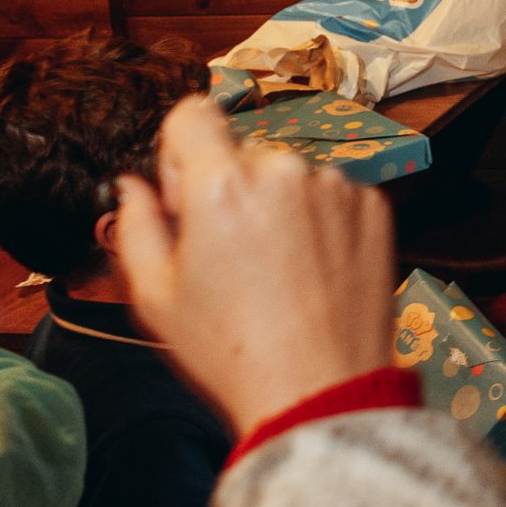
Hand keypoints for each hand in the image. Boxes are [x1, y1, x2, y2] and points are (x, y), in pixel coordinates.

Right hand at [114, 94, 394, 436]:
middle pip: (242, 153)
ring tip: (277, 274)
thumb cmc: (231, 351)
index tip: (186, 197)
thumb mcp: (155, 295)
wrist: (320, 392)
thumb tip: (133, 185)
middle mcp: (282, 169)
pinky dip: (320, 223)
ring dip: (278, 205)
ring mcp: (335, 186)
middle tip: (231, 256)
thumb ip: (136, 224)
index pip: (192, 114)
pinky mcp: (373, 207)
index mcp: (220, 184)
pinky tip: (312, 274)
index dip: (181, 153)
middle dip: (230, 189)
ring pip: (289, 176)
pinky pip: (332, 196)